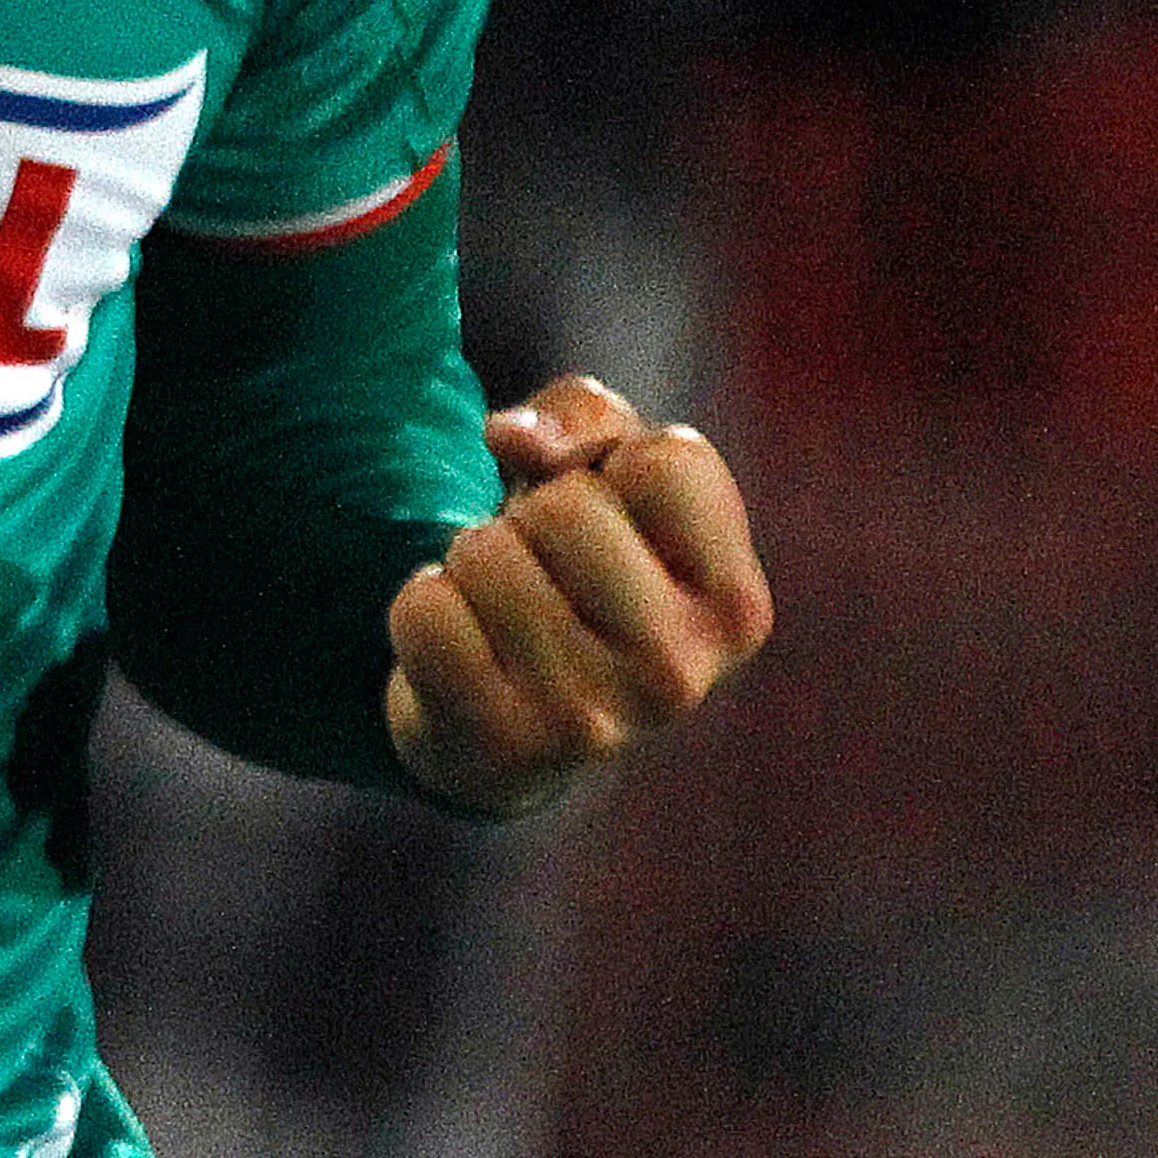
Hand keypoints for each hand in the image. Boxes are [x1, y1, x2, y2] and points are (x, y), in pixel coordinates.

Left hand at [384, 374, 771, 816]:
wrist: (512, 726)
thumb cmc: (574, 570)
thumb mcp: (610, 475)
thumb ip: (585, 415)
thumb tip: (512, 438)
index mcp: (735, 607)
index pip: (667, 462)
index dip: (611, 461)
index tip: (611, 513)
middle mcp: (679, 675)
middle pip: (564, 506)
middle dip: (531, 513)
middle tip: (542, 568)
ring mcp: (591, 720)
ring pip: (484, 552)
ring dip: (471, 561)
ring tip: (501, 608)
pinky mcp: (500, 742)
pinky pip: (424, 610)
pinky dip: (421, 607)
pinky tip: (462, 647)